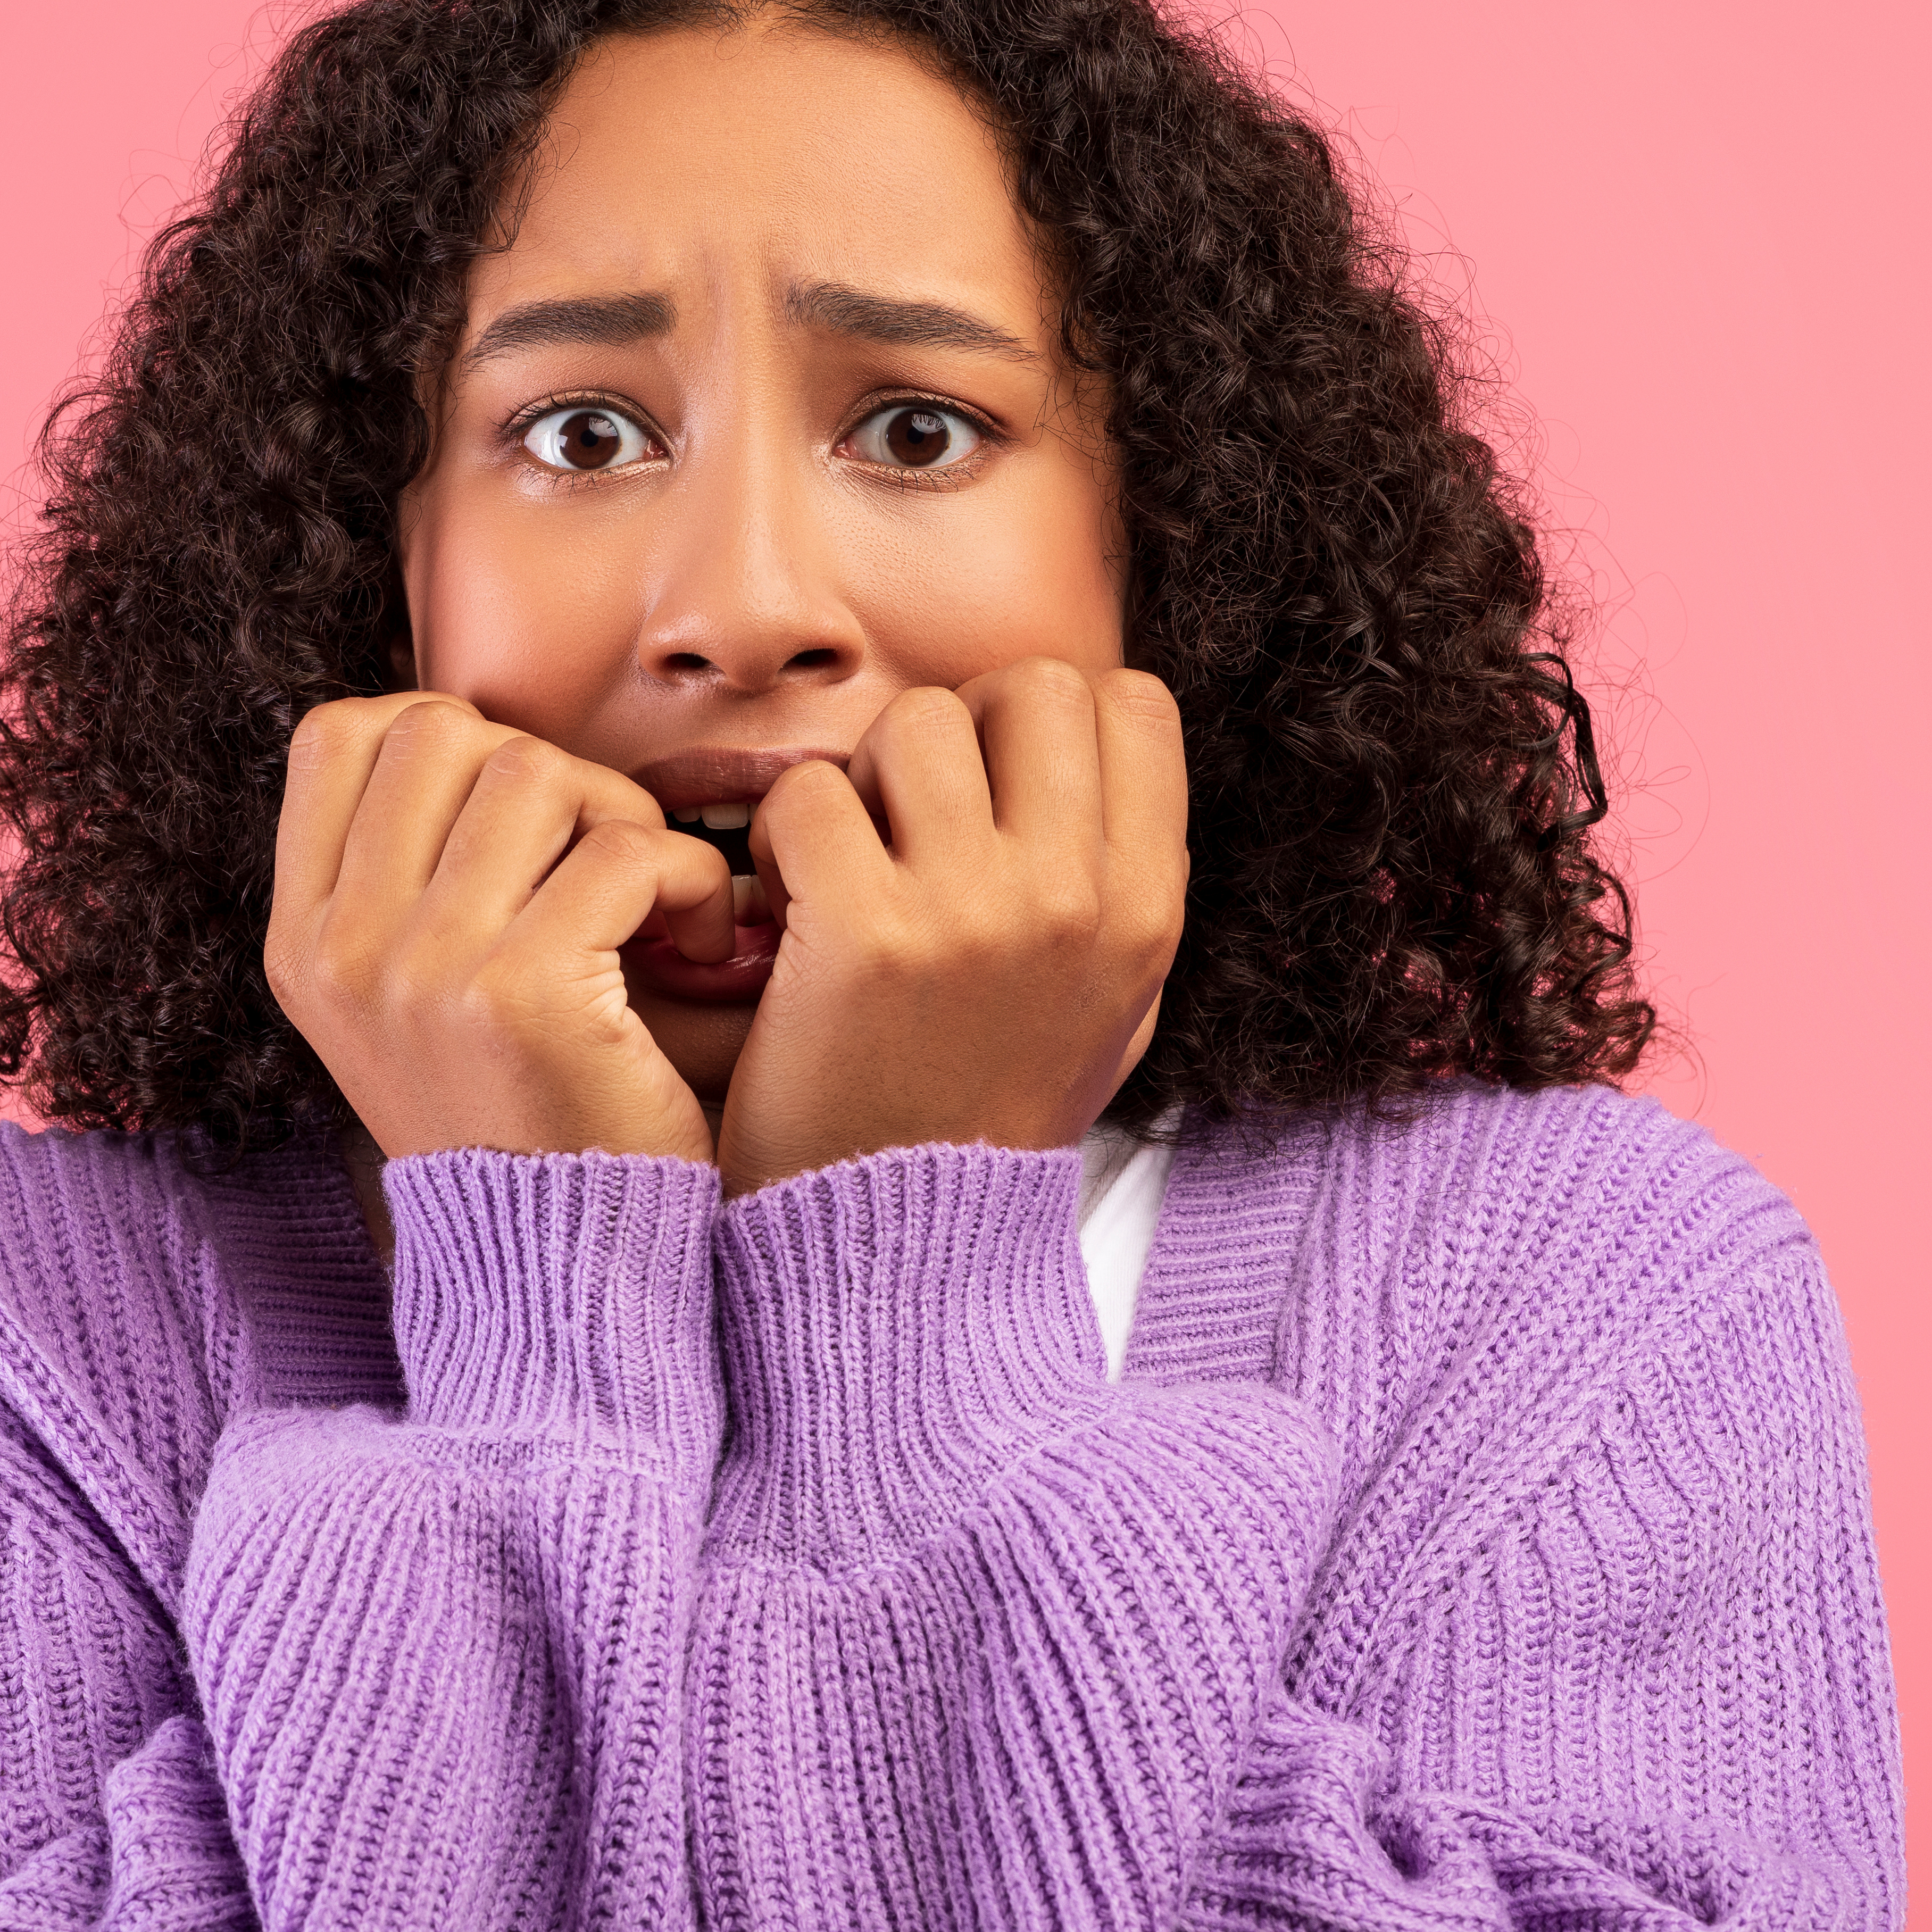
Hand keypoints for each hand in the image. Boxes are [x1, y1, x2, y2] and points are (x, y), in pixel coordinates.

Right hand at [267, 694, 734, 1164]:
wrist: (564, 1270)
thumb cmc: (522, 1111)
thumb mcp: (409, 999)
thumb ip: (404, 874)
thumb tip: (450, 727)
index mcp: (304, 943)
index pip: (338, 736)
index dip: (449, 737)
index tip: (520, 813)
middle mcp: (344, 952)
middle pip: (443, 732)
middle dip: (546, 771)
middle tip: (598, 854)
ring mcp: (423, 971)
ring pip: (537, 773)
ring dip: (624, 820)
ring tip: (651, 905)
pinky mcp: (523, 997)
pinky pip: (624, 850)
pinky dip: (687, 880)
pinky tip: (695, 941)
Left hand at [717, 659, 1187, 1197]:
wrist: (897, 1246)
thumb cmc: (986, 1111)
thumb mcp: (1111, 1007)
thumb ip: (1120, 879)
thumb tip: (1108, 743)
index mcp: (1146, 910)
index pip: (1134, 703)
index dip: (1053, 719)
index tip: (1002, 780)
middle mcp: (1074, 900)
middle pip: (1032, 685)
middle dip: (964, 724)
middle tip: (917, 808)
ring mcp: (972, 913)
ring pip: (917, 721)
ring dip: (869, 775)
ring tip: (853, 858)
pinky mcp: (863, 935)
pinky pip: (813, 793)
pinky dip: (784, 834)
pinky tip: (792, 902)